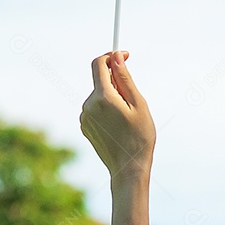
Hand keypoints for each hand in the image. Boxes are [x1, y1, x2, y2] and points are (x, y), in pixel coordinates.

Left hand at [81, 51, 155, 184]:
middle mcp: (88, 105)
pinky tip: (118, 126)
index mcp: (102, 98)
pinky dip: (107, 109)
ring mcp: (84, 117)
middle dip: (116, 82)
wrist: (128, 168)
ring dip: (112, 97)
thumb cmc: (139, 136)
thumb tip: (116, 57)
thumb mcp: (138, 104)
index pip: (98, 64)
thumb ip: (125, 78)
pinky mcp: (85, 126)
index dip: (111, 56)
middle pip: (101, 81)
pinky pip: (96, 108)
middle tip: (134, 100)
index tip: (125, 55)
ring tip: (127, 118)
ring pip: (99, 95)